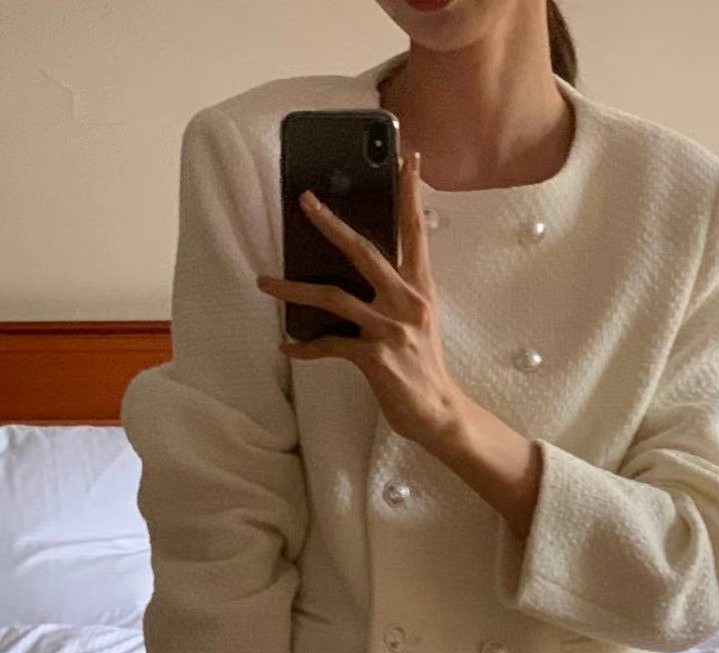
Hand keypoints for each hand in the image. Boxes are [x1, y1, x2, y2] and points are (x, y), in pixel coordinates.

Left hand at [255, 148, 464, 449]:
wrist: (439, 412)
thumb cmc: (424, 367)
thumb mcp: (418, 321)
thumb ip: (396, 293)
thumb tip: (360, 272)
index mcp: (420, 289)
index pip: (415, 231)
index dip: (410, 193)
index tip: (407, 157)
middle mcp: (407, 302)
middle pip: (364, 252)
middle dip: (332, 224)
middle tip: (305, 200)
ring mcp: (390, 329)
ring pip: (333, 297)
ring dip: (292, 289)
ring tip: (263, 282)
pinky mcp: (375, 357)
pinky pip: (329, 345)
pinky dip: (305, 347)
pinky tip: (287, 347)